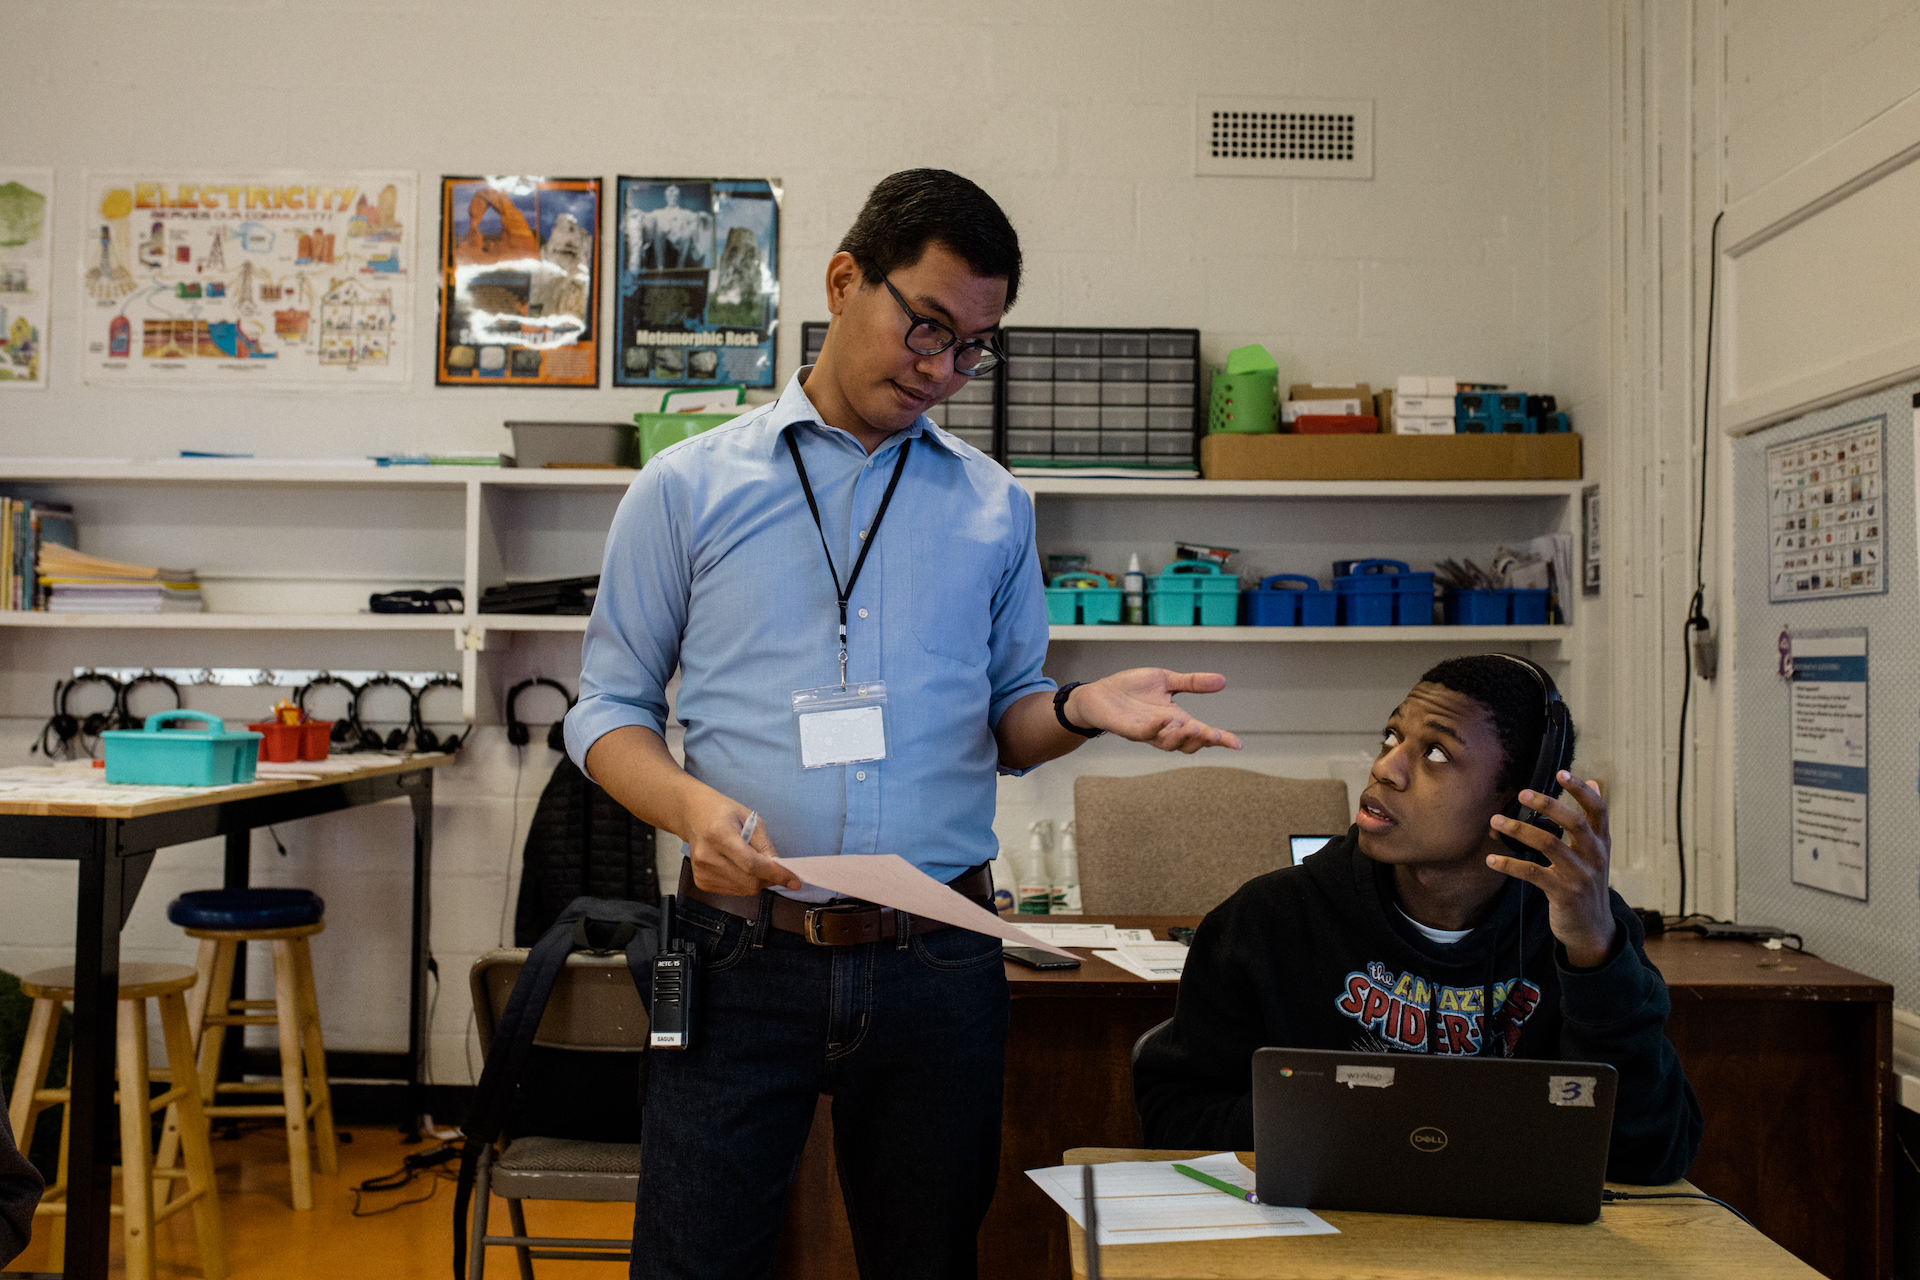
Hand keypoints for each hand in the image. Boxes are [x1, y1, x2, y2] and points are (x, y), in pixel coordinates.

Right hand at [684, 792, 799, 895]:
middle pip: (749, 881)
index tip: (794, 881)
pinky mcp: (701, 881)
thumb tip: (780, 869)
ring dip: (756, 881)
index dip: (776, 874)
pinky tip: (737, 866)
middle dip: (768, 878)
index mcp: (719, 835)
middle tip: (771, 866)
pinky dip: (743, 883)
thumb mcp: (751, 819)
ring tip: (749, 860)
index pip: (752, 864)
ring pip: (743, 890)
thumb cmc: (724, 814)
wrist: (694, 816)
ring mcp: (702, 871)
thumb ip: (766, 846)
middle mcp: (707, 856)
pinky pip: (733, 891)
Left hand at [1066, 669, 1242, 753]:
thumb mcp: (1165, 680)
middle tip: (1216, 735)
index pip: (1201, 732)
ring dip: (1183, 737)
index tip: (1238, 744)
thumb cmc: (1131, 690)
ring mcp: (1145, 731)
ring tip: (1198, 729)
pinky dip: (1156, 727)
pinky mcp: (1126, 729)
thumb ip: (1192, 682)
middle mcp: (1162, 729)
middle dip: (1203, 741)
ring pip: (1168, 743)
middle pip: (1188, 744)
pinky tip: (1165, 718)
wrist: (1098, 694)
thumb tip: (1223, 681)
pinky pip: (1143, 733)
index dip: (1220, 739)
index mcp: (1175, 719)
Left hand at [1485, 773, 1617, 967]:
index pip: (1599, 810)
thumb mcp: (1597, 852)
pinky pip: (1532, 873)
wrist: (1593, 930)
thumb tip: (1596, 781)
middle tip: (1521, 794)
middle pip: (1574, 823)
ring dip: (1518, 830)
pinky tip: (1492, 859)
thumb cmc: (1589, 883)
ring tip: (1494, 822)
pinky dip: (1509, 864)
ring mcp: (1579, 875)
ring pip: (1548, 844)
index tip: (1562, 773)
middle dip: (1547, 805)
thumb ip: (1593, 821)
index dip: (1582, 790)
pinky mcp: (1563, 893)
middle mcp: (1594, 856)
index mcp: (1602, 842)